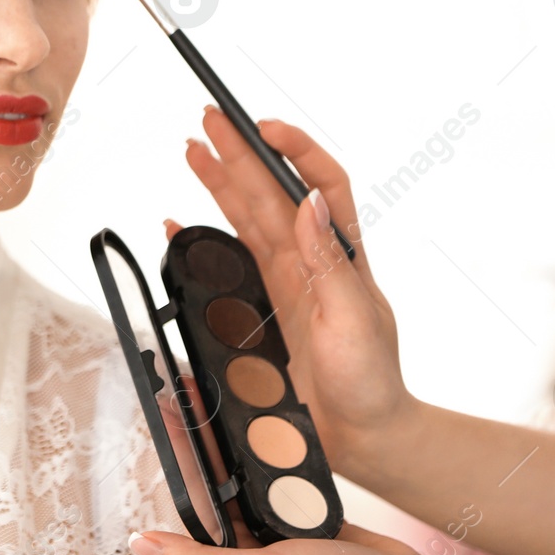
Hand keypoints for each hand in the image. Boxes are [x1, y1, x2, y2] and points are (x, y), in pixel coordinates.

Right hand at [167, 109, 414, 473]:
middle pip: (271, 192)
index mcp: (340, 256)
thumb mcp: (355, 320)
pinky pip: (231, 259)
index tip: (263, 126)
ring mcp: (287, 282)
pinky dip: (204, 236)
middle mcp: (312, 261)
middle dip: (240, 152)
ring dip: (221, 182)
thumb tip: (311, 201)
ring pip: (249, 217)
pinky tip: (182, 222)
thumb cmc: (372, 381)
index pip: (322, 184)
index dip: (296, 150)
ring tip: (194, 149)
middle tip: (209, 119)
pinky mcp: (265, 306)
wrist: (362, 435)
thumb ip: (331, 262)